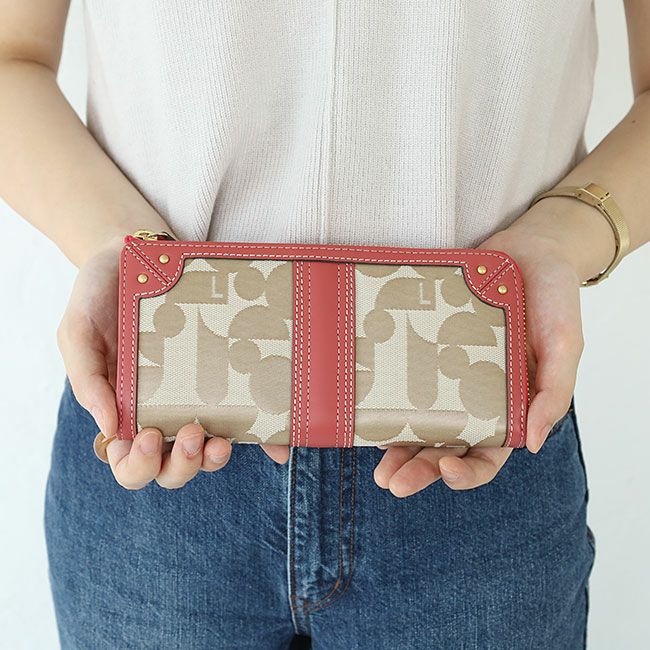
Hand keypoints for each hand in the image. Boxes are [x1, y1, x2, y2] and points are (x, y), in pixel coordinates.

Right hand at [57, 236, 287, 489]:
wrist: (137, 252)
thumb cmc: (100, 294)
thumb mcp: (77, 331)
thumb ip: (87, 379)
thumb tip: (111, 429)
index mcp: (121, 409)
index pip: (127, 460)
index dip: (138, 465)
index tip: (148, 437)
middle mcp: (159, 411)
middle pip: (170, 467)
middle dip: (181, 465)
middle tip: (191, 432)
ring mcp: (193, 397)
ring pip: (206, 451)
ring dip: (214, 458)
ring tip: (221, 438)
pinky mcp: (223, 380)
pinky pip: (245, 417)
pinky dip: (262, 438)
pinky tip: (275, 443)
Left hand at [374, 208, 589, 496]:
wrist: (528, 247)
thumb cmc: (553, 297)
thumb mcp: (564, 344)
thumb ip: (553, 392)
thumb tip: (534, 442)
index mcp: (509, 408)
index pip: (487, 455)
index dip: (467, 471)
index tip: (446, 469)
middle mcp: (474, 399)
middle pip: (444, 447)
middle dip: (419, 469)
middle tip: (391, 482)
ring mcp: (447, 375)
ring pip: (418, 422)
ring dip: (397, 446)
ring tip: (375, 464)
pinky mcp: (425, 348)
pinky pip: (403, 378)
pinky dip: (387, 398)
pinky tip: (369, 411)